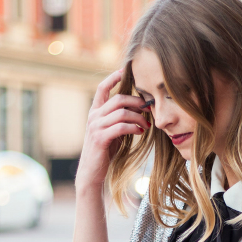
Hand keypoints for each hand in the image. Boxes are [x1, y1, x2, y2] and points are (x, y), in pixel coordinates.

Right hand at [76, 69, 148, 194]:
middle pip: (118, 99)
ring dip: (138, 117)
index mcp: (95, 111)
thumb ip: (119, 118)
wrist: (92, 172)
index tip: (126, 69)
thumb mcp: (112, 130)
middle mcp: (93, 116)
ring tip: (147, 125)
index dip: (114, 77)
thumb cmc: (105, 150)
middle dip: (137, 102)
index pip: (102, 87)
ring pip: (121, 112)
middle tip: (149, 109)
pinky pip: (121, 127)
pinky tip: (140, 132)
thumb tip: (139, 107)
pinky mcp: (100, 138)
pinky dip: (134, 128)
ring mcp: (95, 127)